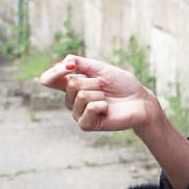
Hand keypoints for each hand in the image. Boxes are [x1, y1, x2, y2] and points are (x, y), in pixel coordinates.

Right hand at [38, 54, 156, 134]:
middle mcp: (71, 100)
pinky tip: (107, 109)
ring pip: (81, 95)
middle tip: (103, 88)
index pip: (49, 80)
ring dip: (99, 93)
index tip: (69, 66)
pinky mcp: (86, 125)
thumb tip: (63, 63)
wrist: (139, 101)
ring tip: (107, 98)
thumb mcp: (99, 68)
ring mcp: (78, 114)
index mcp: (72, 86)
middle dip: (92, 82)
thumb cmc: (121, 84)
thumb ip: (79, 63)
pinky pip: (89, 108)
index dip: (54, 72)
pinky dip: (102, 105)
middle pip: (71, 84)